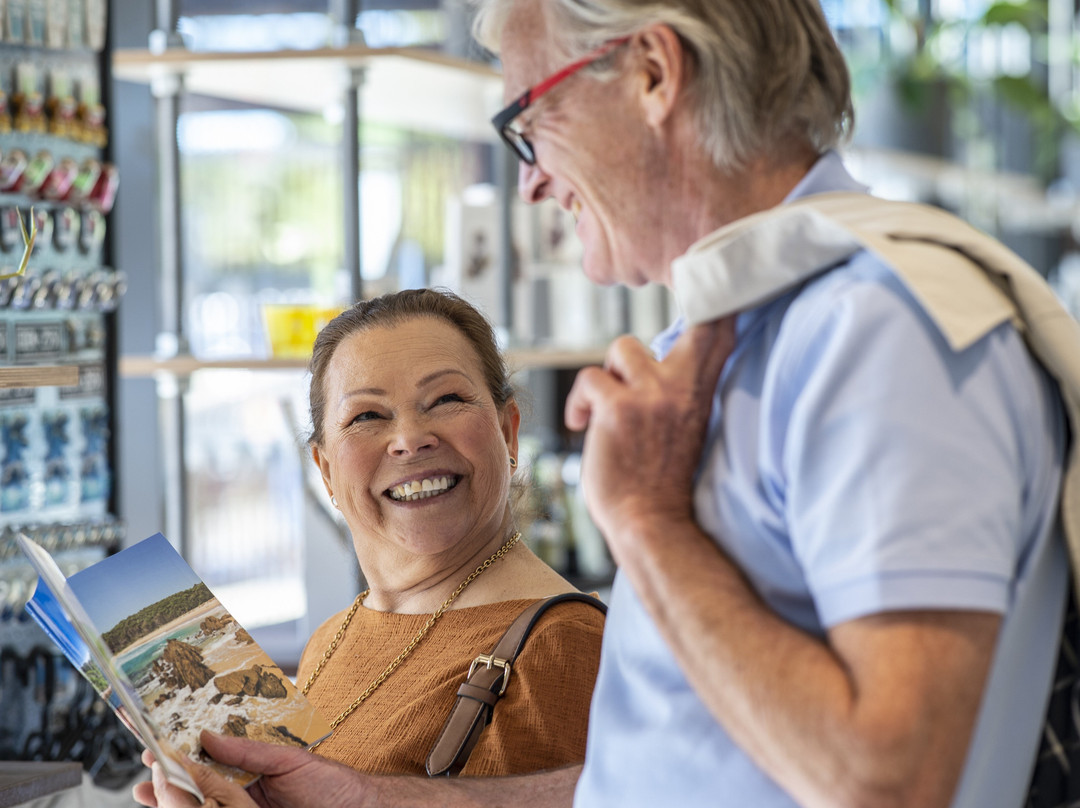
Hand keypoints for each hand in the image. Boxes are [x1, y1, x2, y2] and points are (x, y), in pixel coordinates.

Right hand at [133, 732, 365, 807]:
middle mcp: (241, 798)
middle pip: (195, 791)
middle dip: (165, 784)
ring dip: (171, 802)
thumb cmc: (331, 785)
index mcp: (249, 775)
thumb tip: (206, 734)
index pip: (207, 765)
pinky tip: (175, 807)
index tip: (153, 751)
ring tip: (149, 792)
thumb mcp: (288, 759)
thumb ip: (247, 749)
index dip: (179, 759)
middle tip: (145, 772)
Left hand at [564, 319, 734, 561]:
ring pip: (623, 347)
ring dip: (610, 374)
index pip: (723, 332)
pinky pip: (588, 379)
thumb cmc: (661, 481)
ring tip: (605, 409)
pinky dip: (579, 402)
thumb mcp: (684, 428)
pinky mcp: (618, 409)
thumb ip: (676, 391)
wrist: (651, 526)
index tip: (717, 277)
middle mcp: (684, 388)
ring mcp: (652, 396)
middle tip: (672, 306)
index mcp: (703, 393)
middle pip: (701, 322)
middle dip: (692, 304)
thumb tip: (652, 357)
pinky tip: (581, 426)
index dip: (722, 299)